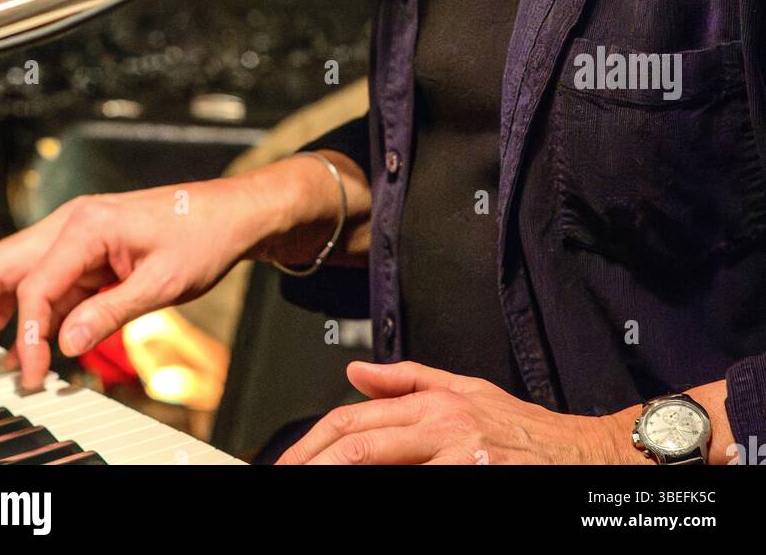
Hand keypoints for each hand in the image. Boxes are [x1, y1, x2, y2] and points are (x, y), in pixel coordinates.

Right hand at [0, 178, 260, 388]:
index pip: (36, 283)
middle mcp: (75, 223)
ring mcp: (79, 234)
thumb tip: (67, 343)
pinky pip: (48, 279)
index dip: (24, 333)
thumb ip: (111, 312)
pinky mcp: (89, 249)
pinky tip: (21, 340)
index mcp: (89, 224)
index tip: (28, 372)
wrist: (232, 213)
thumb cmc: (203, 235)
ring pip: (19, 271)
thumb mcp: (163, 282)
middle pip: (5, 264)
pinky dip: (28, 309)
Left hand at [276, 360, 639, 464]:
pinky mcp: (477, 475)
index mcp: (434, 402)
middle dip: (312, 464)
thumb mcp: (469, 392)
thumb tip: (355, 372)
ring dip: (341, 478)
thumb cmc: (529, 433)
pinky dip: (386, 493)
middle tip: (281, 480)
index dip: (311, 444)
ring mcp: (460, 453)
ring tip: (310, 489)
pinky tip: (366, 499)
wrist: (589, 455)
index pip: (353, 419)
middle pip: (357, 442)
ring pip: (380, 464)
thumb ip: (409, 381)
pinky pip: (420, 487)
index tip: (285, 465)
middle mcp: (442, 422)